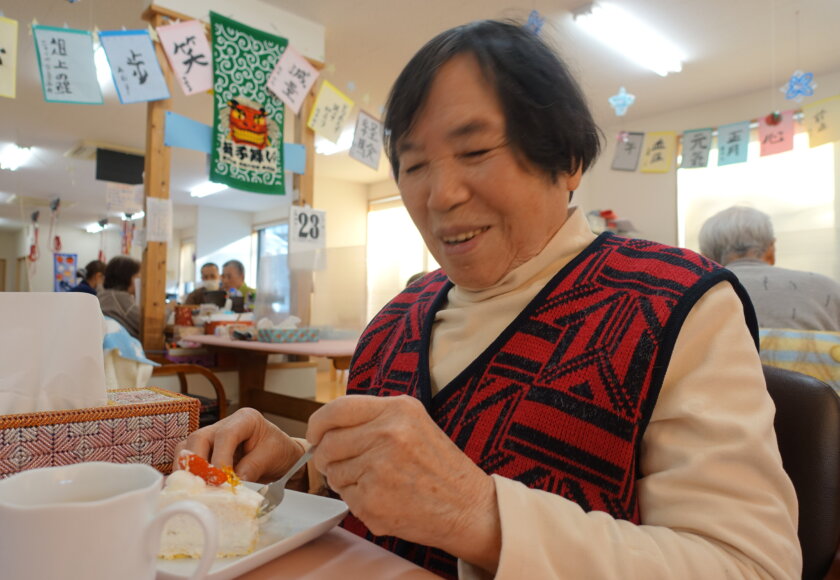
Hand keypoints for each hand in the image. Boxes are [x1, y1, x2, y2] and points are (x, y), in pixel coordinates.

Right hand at [174, 408, 303, 483]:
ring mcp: (212, 436)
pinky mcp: (206, 451)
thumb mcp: (271, 457)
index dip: (220, 458)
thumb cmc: (278, 452)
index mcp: (245, 419)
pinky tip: (193, 487)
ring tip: (195, 488)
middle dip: (198, 463)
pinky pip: (187, 458)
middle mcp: (224, 424)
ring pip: (187, 447)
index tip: (221, 479)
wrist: (281, 457)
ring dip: (188, 469)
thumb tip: (231, 483)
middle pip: (199, 438)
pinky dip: (187, 472)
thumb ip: (252, 468)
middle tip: (204, 486)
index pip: (225, 434)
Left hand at [306, 395, 500, 571]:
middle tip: (344, 464)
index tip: (316, 434)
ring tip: (376, 481)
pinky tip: (384, 497)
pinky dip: (358, 500)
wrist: (467, 507)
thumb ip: (374, 418)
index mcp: (398, 409)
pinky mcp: (373, 500)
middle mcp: (388, 434)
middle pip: (328, 443)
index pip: (336, 410)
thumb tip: (327, 427)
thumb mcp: (415, 423)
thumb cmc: (440, 466)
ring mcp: (379, 468)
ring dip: (345, 480)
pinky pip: (344, 497)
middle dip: (327, 457)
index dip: (318, 424)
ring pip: (333, 472)